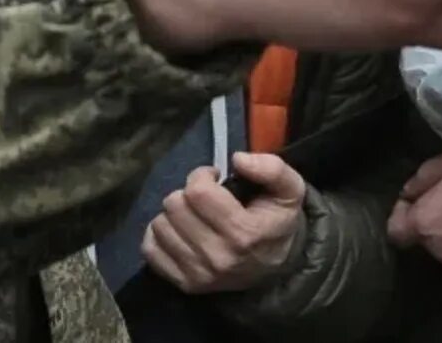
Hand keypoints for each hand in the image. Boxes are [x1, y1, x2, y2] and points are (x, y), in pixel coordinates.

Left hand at [141, 152, 307, 293]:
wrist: (275, 269)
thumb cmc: (277, 222)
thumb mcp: (290, 190)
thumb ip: (271, 168)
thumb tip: (237, 159)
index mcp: (244, 233)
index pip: (198, 192)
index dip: (202, 175)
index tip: (214, 178)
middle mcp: (218, 257)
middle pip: (174, 206)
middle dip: (187, 192)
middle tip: (203, 197)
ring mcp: (198, 274)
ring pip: (160, 225)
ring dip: (174, 213)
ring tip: (193, 214)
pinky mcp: (183, 284)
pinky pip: (151, 250)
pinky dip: (160, 234)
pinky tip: (179, 230)